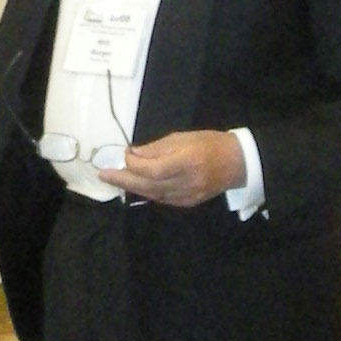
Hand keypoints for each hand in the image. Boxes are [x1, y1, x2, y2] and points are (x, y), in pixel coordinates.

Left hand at [103, 129, 244, 206]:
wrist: (237, 163)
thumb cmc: (210, 143)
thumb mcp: (183, 137)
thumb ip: (157, 148)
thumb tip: (133, 154)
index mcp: (186, 161)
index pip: (152, 170)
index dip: (134, 164)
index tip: (124, 154)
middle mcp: (186, 182)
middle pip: (148, 185)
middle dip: (124, 179)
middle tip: (104, 174)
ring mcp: (187, 196)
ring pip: (153, 195)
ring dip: (132, 187)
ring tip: (115, 180)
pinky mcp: (188, 203)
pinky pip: (162, 199)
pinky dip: (147, 192)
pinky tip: (137, 186)